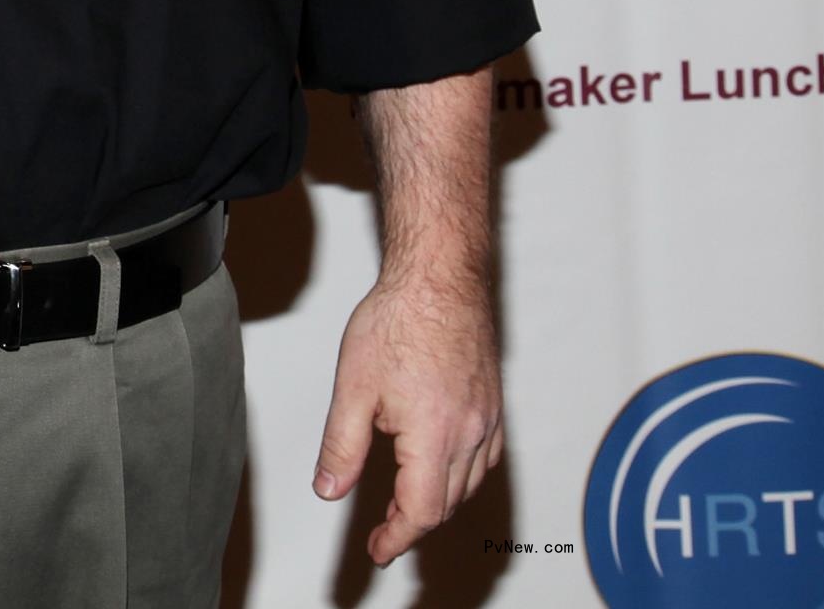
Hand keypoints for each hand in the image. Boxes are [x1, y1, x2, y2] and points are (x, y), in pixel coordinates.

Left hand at [312, 273, 502, 565]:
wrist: (439, 277)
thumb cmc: (400, 318)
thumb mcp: (353, 385)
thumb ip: (341, 444)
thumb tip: (330, 488)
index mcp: (434, 435)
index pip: (421, 510)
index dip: (397, 536)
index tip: (379, 547)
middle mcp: (470, 433)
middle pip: (445, 502)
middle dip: (413, 521)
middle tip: (384, 526)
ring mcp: (487, 418)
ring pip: (468, 484)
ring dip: (438, 499)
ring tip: (405, 497)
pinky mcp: (493, 402)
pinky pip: (484, 457)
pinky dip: (462, 474)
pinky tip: (441, 463)